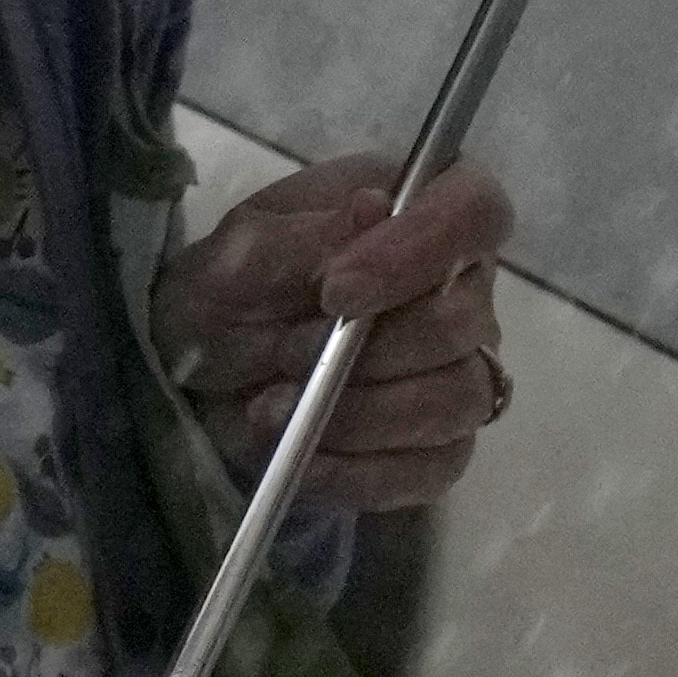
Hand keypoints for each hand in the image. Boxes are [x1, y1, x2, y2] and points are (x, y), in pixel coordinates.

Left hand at [161, 150, 516, 519]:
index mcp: (418, 212)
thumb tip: (375, 206)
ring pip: (456, 400)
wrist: (203, 379)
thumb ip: (301, 238)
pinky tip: (302, 457)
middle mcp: (460, 289)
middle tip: (281, 353)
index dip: (423, 249)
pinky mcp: (441, 447)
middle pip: (463, 322)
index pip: (474, 210)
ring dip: (357, 413)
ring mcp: (460, 370)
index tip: (338, 289)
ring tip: (273, 408)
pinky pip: (432, 469)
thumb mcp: (236, 258)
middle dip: (362, 350)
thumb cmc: (229, 294)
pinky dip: (358, 470)